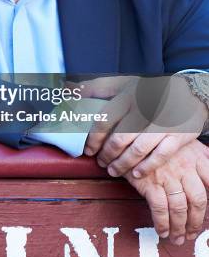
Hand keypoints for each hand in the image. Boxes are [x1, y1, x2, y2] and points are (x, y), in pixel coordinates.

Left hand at [83, 75, 207, 177]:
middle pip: (120, 137)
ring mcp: (162, 123)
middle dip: (107, 154)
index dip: (94, 138)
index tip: (88, 149)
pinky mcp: (177, 135)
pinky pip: (160, 155)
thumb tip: (68, 86)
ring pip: (138, 149)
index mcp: (128, 96)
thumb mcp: (123, 83)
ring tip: (113, 171)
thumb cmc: (148, 91)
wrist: (188, 94)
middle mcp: (145, 109)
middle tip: (100, 162)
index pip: (105, 119)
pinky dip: (146, 167)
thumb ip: (96, 87)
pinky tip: (136, 174)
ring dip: (122, 164)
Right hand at [125, 139, 208, 243]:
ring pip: (180, 208)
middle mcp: (185, 166)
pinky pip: (159, 209)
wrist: (131, 133)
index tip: (208, 215)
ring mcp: (168, 175)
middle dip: (196, 222)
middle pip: (198, 201)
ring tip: (177, 238)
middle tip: (191, 234)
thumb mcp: (183, 141)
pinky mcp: (149, 182)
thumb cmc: (157, 137)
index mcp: (196, 156)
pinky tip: (162, 231)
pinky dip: (162, 223)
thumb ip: (200, 156)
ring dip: (179, 227)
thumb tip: (208, 175)